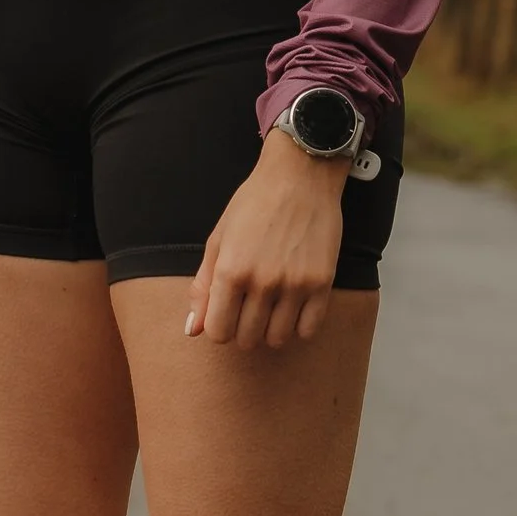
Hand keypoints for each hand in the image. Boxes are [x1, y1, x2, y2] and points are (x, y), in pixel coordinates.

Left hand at [186, 131, 346, 350]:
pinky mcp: (322, 283)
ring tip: (272, 309)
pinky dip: (298, 326)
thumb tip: (193, 330)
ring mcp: (295, 284)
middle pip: (246, 338)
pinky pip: (308, 329)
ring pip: (277, 338)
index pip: (218, 331)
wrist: (300, 177)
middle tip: (249, 309)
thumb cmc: (254, 204)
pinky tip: (294, 308)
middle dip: (243, 329)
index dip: (219, 328)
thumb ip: (203, 287)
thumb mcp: (218, 239)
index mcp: (230, 271)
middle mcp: (262, 282)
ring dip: (270, 330)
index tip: (227, 314)